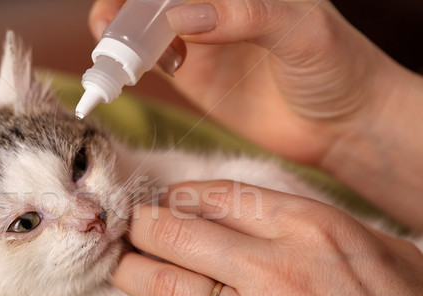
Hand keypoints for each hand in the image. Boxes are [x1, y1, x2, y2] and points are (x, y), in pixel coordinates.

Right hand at [89, 0, 422, 231]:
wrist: (339, 126)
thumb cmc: (337, 68)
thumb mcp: (301, 31)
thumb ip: (245, 16)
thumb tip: (180, 16)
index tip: (134, 2)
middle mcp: (214, 5)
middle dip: (123, 5)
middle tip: (113, 25)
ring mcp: (198, 37)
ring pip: (141, 22)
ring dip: (119, 31)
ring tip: (118, 50)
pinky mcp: (189, 73)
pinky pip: (148, 58)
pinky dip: (130, 60)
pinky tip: (141, 68)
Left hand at [108, 180, 422, 295]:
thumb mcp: (368, 243)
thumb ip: (301, 219)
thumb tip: (236, 206)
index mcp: (310, 228)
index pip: (221, 196)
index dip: (180, 194)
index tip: (163, 198)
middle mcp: (277, 270)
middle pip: (181, 234)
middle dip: (142, 226)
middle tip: (128, 225)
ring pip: (169, 287)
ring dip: (132, 271)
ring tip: (118, 262)